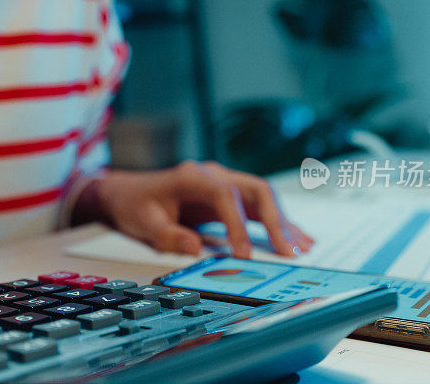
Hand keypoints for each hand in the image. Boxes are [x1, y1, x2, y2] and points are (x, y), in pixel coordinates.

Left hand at [76, 161, 313, 257]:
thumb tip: (197, 249)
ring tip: (301, 247)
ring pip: (263, 197)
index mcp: (192, 177)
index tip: (244, 253)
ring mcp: (223, 183)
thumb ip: (169, 236)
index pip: (225, 195)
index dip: (238, 224)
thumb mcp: (143, 224)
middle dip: (276, 220)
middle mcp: (213, 175)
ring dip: (282, 222)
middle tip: (289, 251)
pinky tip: (295, 238)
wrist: (128, 193)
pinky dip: (276, 223)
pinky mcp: (228, 198)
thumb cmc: (135, 205)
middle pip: (256, 190)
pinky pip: (258, 208)